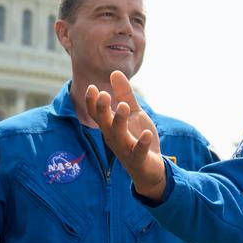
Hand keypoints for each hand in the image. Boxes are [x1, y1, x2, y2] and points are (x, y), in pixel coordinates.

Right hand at [85, 71, 167, 200]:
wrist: (150, 170)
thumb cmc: (137, 140)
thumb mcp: (133, 114)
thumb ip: (124, 95)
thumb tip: (115, 72)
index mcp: (111, 127)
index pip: (97, 114)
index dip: (93, 102)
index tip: (93, 88)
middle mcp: (114, 138)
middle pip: (104, 123)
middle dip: (102, 110)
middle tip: (104, 94)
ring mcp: (126, 150)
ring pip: (118, 136)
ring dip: (119, 121)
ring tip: (124, 106)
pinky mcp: (139, 160)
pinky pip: (139, 152)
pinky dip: (142, 143)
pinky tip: (147, 134)